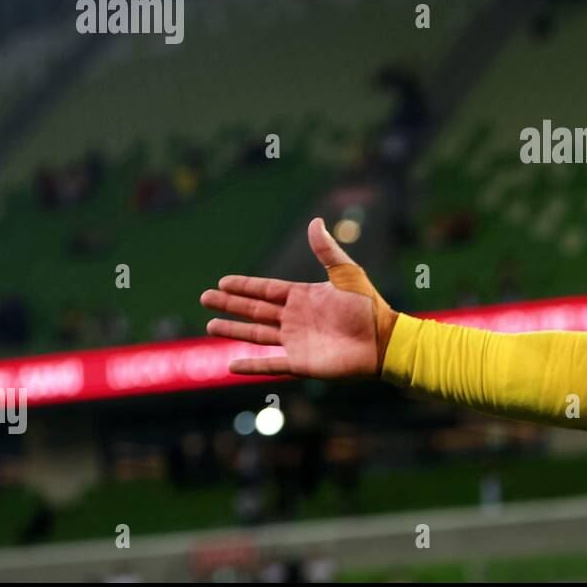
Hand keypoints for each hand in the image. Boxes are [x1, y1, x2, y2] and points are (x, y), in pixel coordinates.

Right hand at [201, 217, 392, 377]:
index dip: (244, 286)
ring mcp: (296, 341)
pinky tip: (232, 365)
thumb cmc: (367, 305)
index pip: (266, 289)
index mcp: (303, 296)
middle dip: (230, 304)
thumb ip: (326, 250)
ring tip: (211, 324)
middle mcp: (295, 318)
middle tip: (204, 298)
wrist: (382, 339)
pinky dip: (251, 365)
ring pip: (257, 334)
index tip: (222, 282)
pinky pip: (270, 365)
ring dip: (234, 330)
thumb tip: (314, 221)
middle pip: (255, 310)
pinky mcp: (300, 363)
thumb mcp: (346, 273)